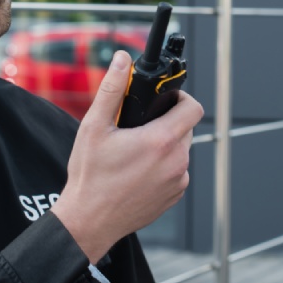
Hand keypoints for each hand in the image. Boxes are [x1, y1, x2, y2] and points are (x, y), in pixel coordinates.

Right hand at [51, 50, 202, 263]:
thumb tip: (122, 61)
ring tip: (136, 150)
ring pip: (181, 151)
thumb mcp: (94, 127)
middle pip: (186, 128)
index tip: (165, 99)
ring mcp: (178, 182)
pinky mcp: (174, 197)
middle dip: (168, 121)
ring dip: (165, 145)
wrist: (89, 221)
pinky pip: (177, 172)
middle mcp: (177, 162)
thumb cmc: (90, 177)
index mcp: (161, 141)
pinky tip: (138, 171)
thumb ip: (112, 89)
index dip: (181, 97)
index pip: (193, 108)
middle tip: (141, 126)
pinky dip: (163, 166)